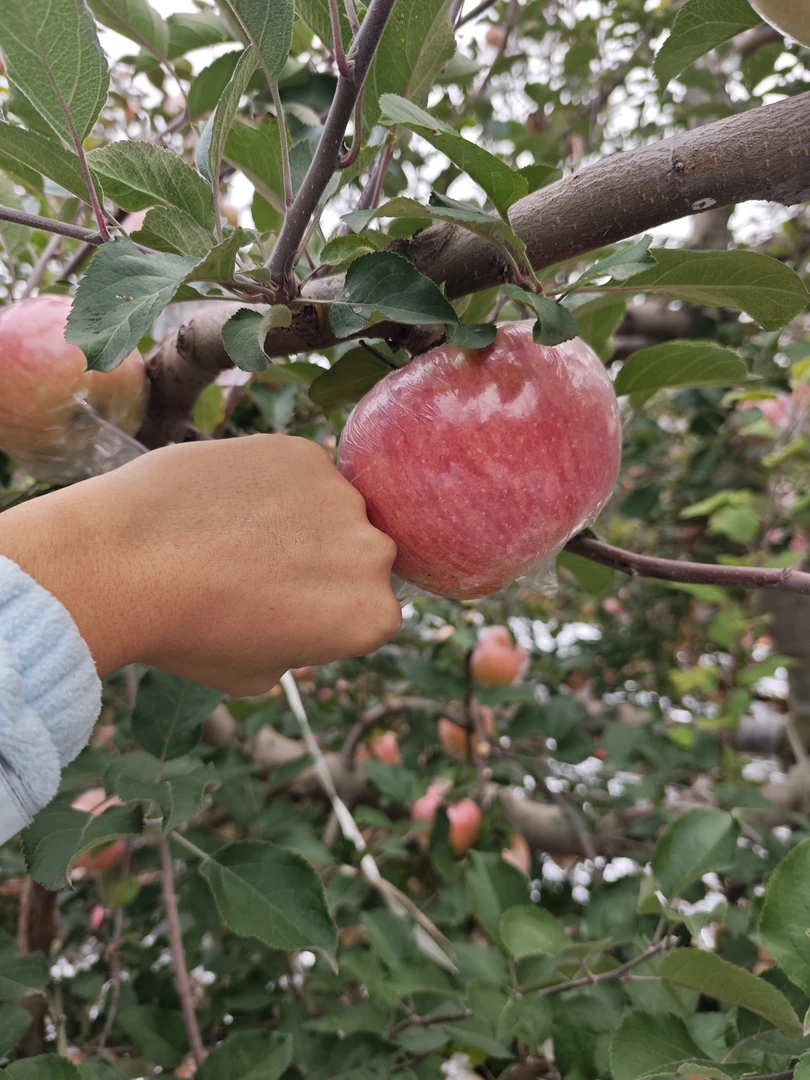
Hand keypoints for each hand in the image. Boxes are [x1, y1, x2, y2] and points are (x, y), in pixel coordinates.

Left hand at [0, 435, 401, 694]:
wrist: (125, 563)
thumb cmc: (187, 632)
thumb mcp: (256, 673)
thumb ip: (301, 644)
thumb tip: (299, 616)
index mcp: (370, 617)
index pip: (367, 609)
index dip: (324, 611)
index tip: (283, 610)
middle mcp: (372, 554)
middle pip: (359, 554)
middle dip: (321, 560)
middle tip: (260, 567)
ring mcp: (340, 496)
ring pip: (330, 506)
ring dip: (299, 516)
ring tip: (234, 530)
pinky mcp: (303, 452)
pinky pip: (300, 469)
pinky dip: (272, 480)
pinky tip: (225, 498)